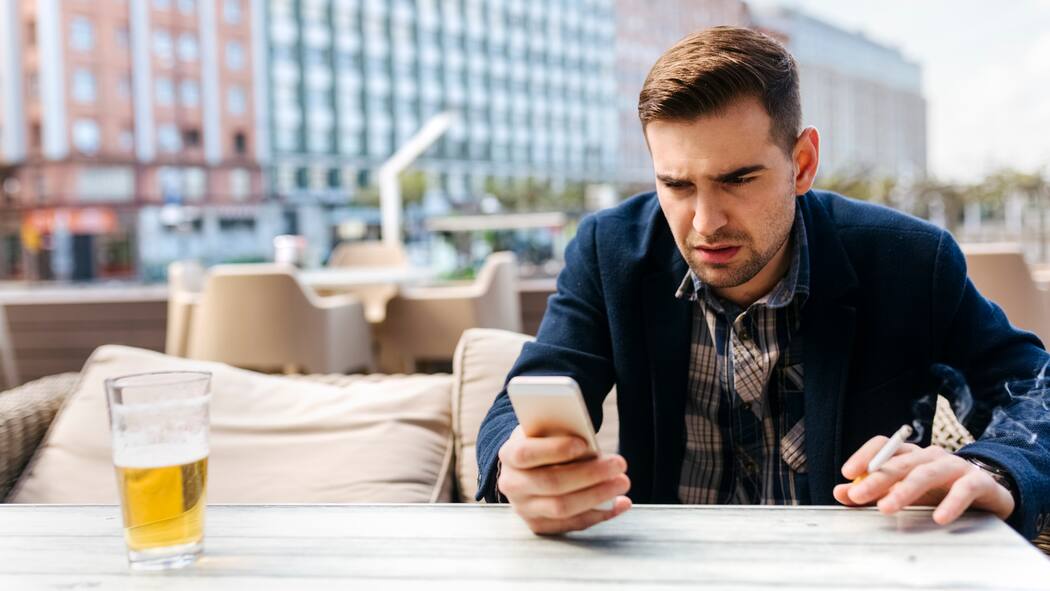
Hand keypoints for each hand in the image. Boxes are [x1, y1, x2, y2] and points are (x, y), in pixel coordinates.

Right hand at [496, 425, 631, 534]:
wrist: (527, 468)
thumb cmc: (543, 443)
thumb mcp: (546, 431)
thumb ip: (562, 434)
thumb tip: (590, 448)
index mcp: (510, 455)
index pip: (527, 454)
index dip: (555, 449)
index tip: (584, 444)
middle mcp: (512, 485)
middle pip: (551, 483)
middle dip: (589, 474)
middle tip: (619, 464)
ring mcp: (524, 508)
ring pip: (563, 508)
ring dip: (598, 496)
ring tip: (622, 483)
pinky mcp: (539, 525)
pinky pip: (572, 524)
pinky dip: (600, 514)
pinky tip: (619, 503)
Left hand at [833, 436, 1014, 524]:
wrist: (990, 494)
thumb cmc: (941, 492)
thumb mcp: (905, 493)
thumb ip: (873, 492)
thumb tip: (840, 492)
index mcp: (912, 455)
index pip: (884, 446)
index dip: (864, 455)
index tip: (847, 474)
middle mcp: (931, 455)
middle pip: (900, 463)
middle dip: (876, 479)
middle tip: (858, 495)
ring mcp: (955, 466)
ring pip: (926, 473)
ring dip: (904, 490)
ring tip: (886, 508)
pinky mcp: (979, 481)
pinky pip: (964, 489)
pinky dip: (951, 503)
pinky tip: (938, 517)